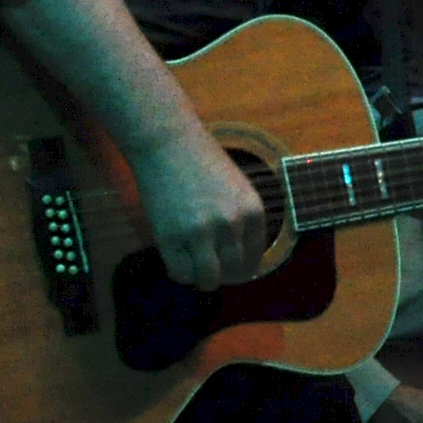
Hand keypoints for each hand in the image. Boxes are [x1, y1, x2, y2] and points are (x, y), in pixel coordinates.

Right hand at [132, 127, 269, 290]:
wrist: (168, 143)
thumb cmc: (201, 160)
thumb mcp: (238, 188)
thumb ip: (241, 219)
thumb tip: (237, 258)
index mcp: (252, 212)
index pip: (255, 258)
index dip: (242, 268)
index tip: (231, 269)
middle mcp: (231, 225)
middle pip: (234, 272)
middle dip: (224, 275)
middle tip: (212, 271)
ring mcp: (200, 233)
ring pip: (208, 279)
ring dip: (203, 280)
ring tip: (196, 271)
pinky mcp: (171, 238)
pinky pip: (181, 273)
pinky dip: (181, 274)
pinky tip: (178, 261)